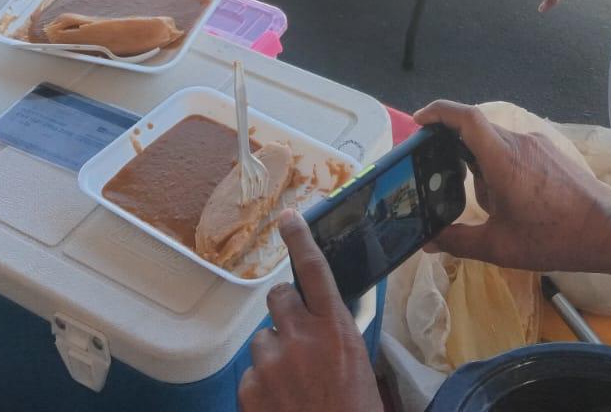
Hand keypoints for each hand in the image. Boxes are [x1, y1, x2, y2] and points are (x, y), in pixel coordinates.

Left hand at [237, 211, 380, 411]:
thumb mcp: (360, 369)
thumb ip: (336, 339)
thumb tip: (322, 327)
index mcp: (335, 329)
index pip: (314, 269)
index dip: (300, 239)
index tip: (287, 217)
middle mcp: (300, 337)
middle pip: (279, 298)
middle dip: (286, 312)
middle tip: (298, 338)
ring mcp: (270, 364)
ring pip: (263, 340)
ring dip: (275, 355)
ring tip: (294, 386)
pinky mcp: (249, 390)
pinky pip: (250, 376)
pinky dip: (262, 388)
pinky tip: (281, 406)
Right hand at [414, 101, 610, 273]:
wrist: (609, 230)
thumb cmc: (554, 237)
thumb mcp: (500, 246)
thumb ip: (459, 241)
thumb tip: (428, 241)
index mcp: (502, 158)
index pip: (465, 117)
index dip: (438, 112)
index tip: (419, 122)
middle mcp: (519, 142)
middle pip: (476, 131)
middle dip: (456, 152)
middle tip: (442, 176)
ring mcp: (537, 144)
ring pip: (495, 143)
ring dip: (482, 166)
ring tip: (490, 205)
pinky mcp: (550, 152)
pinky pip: (514, 149)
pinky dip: (501, 166)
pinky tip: (512, 200)